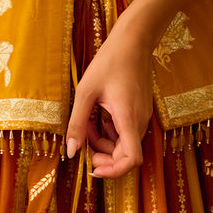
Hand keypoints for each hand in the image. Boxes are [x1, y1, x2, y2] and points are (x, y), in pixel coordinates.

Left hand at [66, 9, 154, 177]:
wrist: (134, 41)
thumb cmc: (110, 62)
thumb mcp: (85, 92)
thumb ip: (77, 123)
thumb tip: (71, 152)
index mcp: (129, 119)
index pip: (131, 160)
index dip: (113, 171)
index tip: (93, 168)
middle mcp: (140, 122)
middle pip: (125, 156)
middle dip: (102, 156)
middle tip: (82, 143)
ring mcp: (142, 117)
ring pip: (124, 145)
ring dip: (103, 143)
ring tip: (85, 126)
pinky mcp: (139, 112)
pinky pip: (126, 132)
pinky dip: (109, 133)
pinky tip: (96, 119)